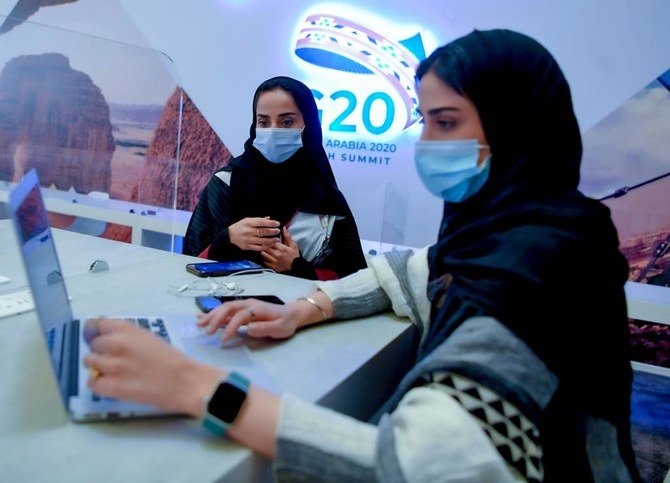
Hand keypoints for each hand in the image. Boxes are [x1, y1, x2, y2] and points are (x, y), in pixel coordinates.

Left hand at [83, 318, 222, 417]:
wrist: (185, 382)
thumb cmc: (171, 358)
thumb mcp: (148, 337)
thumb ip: (128, 336)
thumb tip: (108, 337)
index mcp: (127, 329)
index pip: (96, 325)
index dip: (97, 332)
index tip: (101, 338)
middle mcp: (116, 344)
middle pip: (93, 344)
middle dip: (102, 351)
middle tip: (116, 359)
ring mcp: (112, 366)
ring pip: (89, 362)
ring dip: (99, 366)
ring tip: (114, 372)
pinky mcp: (111, 387)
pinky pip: (92, 382)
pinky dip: (99, 383)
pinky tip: (111, 384)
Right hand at [197, 298, 302, 341]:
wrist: (292, 314)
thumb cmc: (286, 322)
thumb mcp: (280, 328)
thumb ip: (264, 328)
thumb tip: (248, 328)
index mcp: (256, 308)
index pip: (239, 316)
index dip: (230, 327)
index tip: (223, 340)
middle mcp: (248, 305)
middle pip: (227, 309)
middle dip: (215, 319)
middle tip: (206, 332)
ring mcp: (244, 307)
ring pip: (224, 309)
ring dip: (211, 316)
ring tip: (199, 324)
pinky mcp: (242, 311)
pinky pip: (225, 311)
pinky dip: (213, 314)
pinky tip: (202, 317)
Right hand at [229, 217, 279, 250]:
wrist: (229, 236)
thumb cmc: (240, 226)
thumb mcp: (247, 220)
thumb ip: (258, 219)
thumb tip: (269, 218)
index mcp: (248, 223)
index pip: (262, 222)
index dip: (271, 223)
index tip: (277, 223)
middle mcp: (248, 231)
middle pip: (263, 231)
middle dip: (273, 231)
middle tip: (278, 231)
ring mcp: (248, 240)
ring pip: (262, 241)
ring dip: (271, 240)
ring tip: (277, 239)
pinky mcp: (247, 247)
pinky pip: (259, 247)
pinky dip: (266, 246)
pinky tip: (270, 245)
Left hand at [261, 227, 299, 271]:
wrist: (296, 267)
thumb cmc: (294, 256)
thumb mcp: (293, 245)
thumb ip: (287, 236)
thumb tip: (284, 228)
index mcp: (282, 248)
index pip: (271, 241)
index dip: (269, 239)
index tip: (270, 239)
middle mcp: (277, 255)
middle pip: (265, 247)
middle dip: (265, 244)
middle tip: (266, 243)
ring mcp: (274, 261)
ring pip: (263, 254)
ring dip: (264, 251)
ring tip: (266, 250)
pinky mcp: (272, 266)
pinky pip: (264, 261)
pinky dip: (264, 258)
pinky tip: (267, 256)